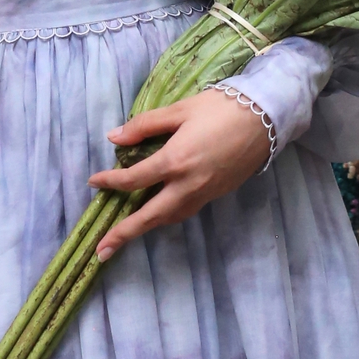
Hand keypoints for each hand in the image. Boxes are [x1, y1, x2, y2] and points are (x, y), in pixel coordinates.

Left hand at [86, 87, 271, 261]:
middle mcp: (188, 185)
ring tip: (126, 231)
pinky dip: (167, 215)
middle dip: (124, 234)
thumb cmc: (220, 108)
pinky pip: (185, 210)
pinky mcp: (217, 194)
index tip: (93, 182)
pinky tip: (158, 210)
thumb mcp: (179, 110)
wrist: (265, 118)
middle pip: (150, 216)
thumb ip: (144, 125)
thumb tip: (114, 137)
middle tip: (101, 250)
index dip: (110, 182)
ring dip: (147, 226)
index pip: (134, 179)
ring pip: (170, 217)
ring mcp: (204, 193)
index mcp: (175, 161)